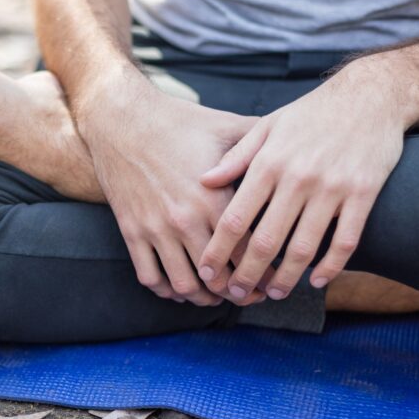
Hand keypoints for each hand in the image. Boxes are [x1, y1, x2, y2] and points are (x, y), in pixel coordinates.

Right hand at [81, 81, 260, 305]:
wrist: (121, 120)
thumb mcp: (226, 125)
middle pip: (218, 276)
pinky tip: (181, 288)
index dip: (263, 271)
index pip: (246, 251)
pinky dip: (167, 290)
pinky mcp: (131, 231)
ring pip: (184, 284)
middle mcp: (184, 219)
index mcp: (213, 198)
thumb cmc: (178, 121)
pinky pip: (150, 277)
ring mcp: (155, 228)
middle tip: (250, 295)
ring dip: (203, 298)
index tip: (273, 279)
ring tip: (216, 297)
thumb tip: (297, 146)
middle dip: (238, 293)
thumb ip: (261, 144)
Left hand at [197, 66, 406, 301]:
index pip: (236, 218)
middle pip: (266, 240)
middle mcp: (298, 178)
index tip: (207, 271)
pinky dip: (331, 266)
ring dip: (286, 278)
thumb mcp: (267, 127)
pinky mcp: (363, 194)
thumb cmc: (312, 113)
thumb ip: (236, 157)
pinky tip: (316, 281)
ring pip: (304, 247)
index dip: (218, 250)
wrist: (370, 95)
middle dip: (247, 274)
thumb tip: (203, 180)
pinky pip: (345, 240)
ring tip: (274, 293)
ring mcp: (332, 188)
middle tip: (236, 295)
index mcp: (269, 163)